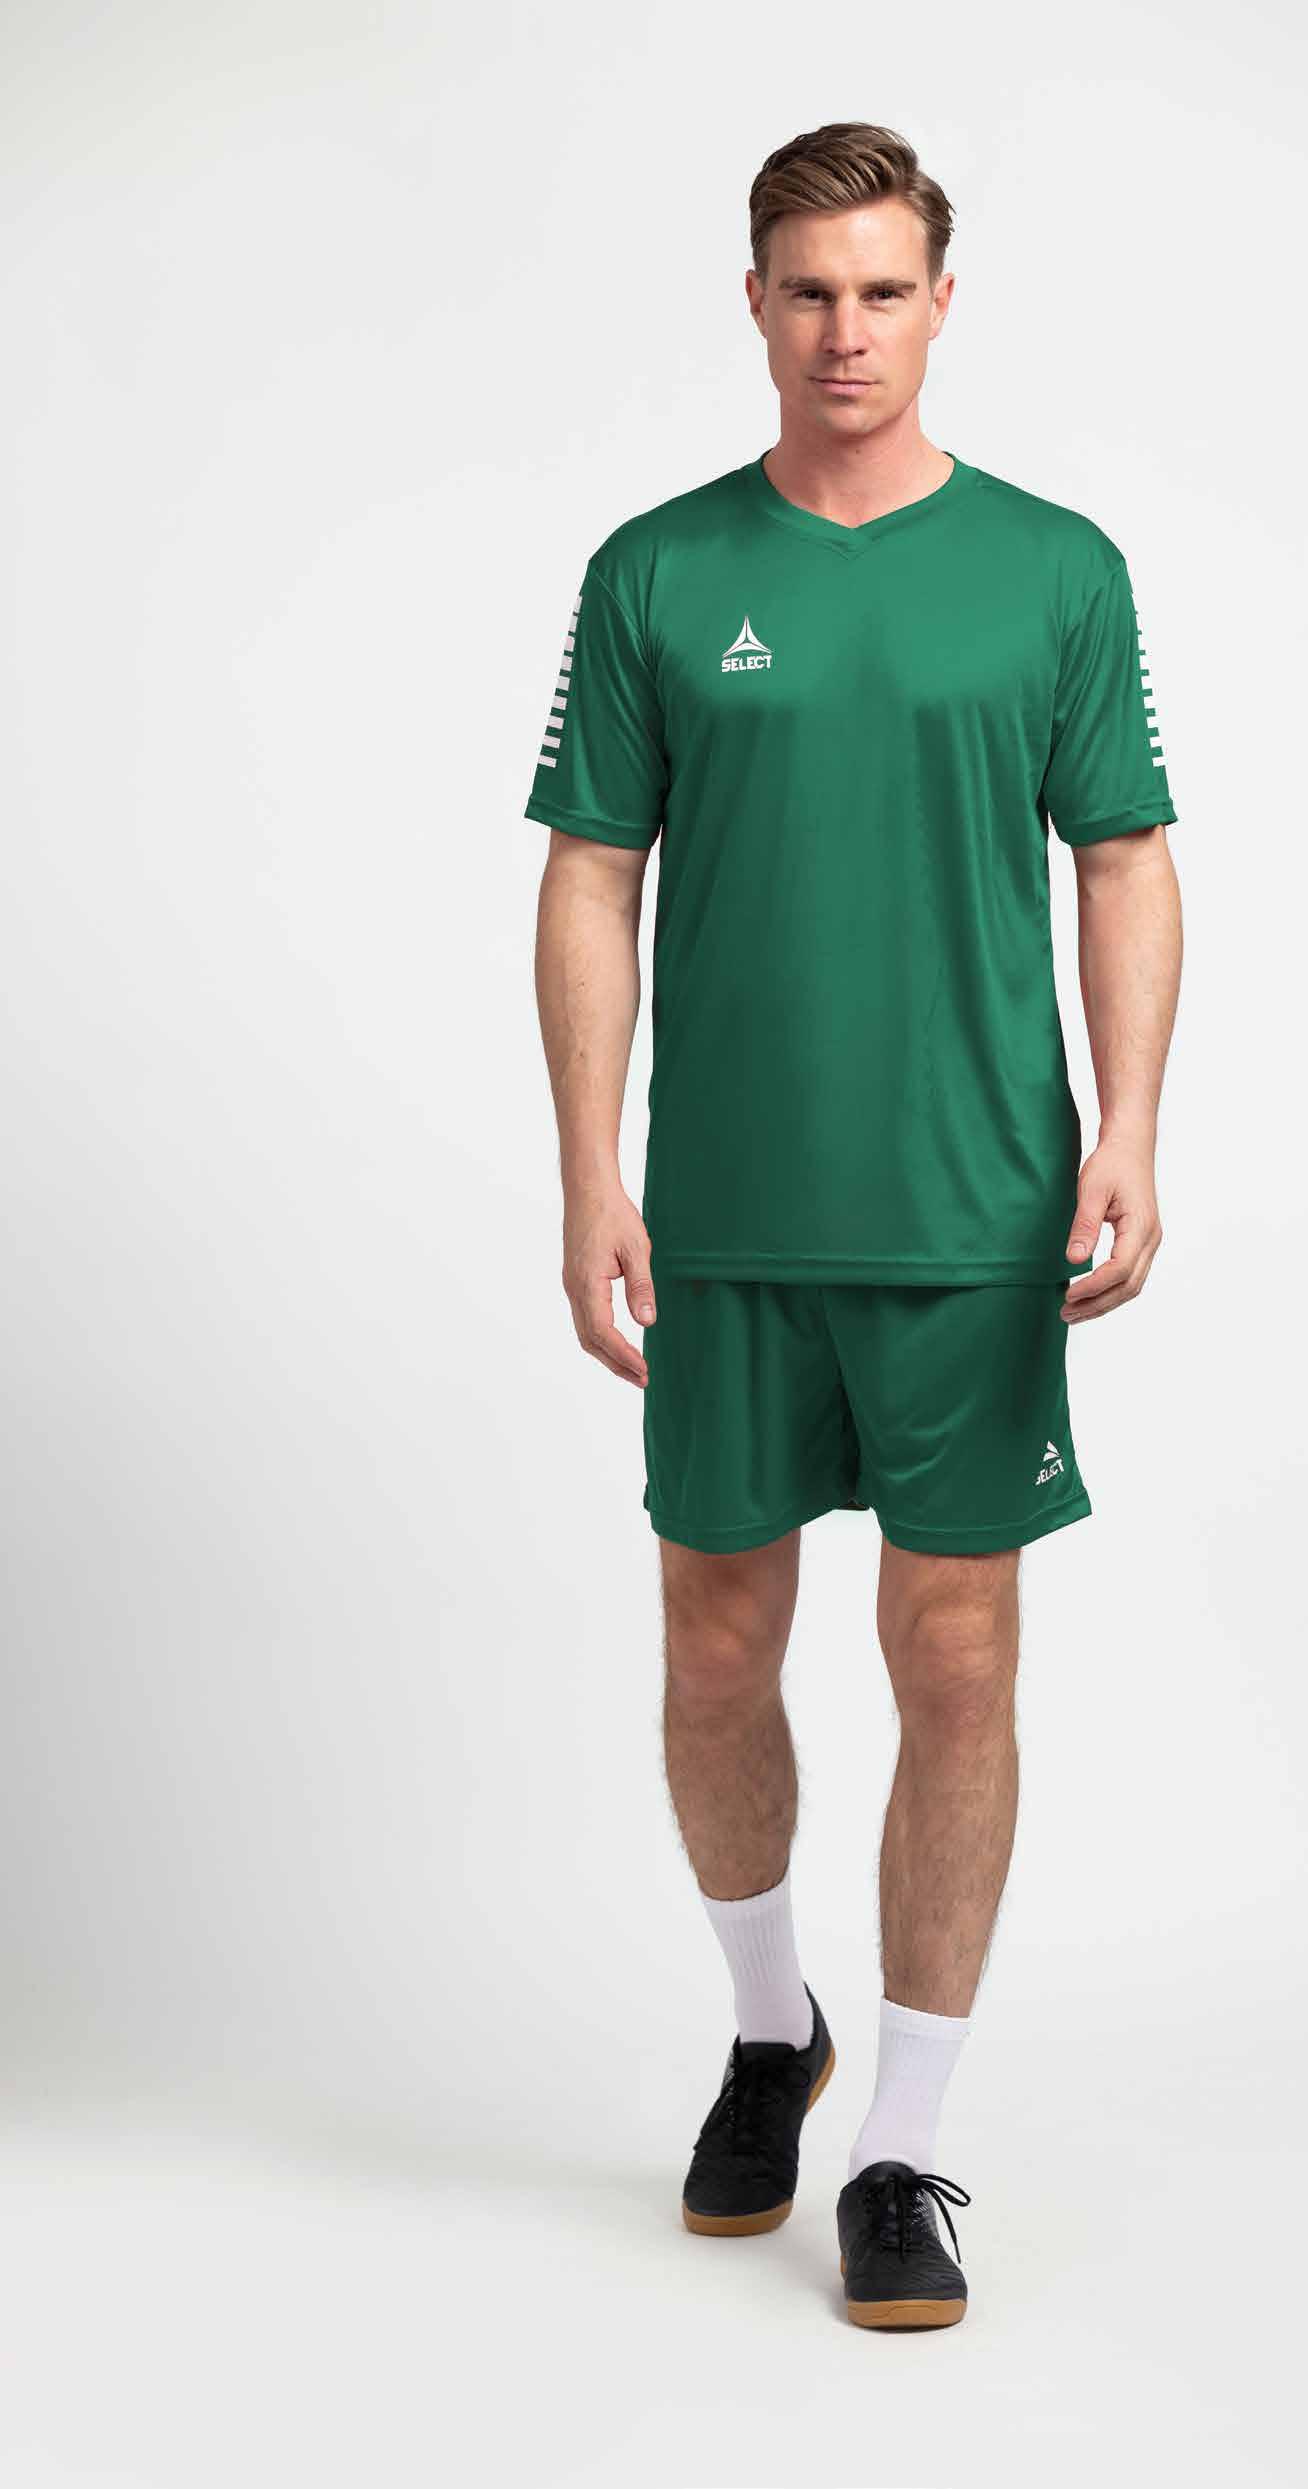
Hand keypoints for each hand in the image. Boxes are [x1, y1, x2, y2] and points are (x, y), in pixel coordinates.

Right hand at [562, 1183, 656, 1385]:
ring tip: (632, 1368)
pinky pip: (585, 1318)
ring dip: (607, 1353)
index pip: (603, 1332)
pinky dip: (601, 1337)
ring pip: (585, 1332)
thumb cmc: (613, 1214)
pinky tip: (617, 1341)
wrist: (588, 1188)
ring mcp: (572, 1286)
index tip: (644, 1370)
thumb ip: (641, 1287)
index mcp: (587, 1283)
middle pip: (590, 1341)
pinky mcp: (576, 1280)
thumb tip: (647, 1322)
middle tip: (642, 1379)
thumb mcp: (637, 1249)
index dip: (623, 1355)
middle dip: (615, 1364)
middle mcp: (574, 1289)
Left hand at [1061, 1134, 1162, 1322]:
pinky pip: (1130, 1275)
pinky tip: (1090, 1296)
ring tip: (1074, 1313)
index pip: (1119, 1270)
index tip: (1068, 1296)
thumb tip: (1075, 1260)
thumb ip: (1085, 1226)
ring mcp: (1149, 1242)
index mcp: (1141, 1227)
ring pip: (1132, 1285)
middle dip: (1097, 1305)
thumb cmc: (1112, 1164)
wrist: (1130, 1146)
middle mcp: (1150, 1239)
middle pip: (1128, 1286)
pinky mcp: (1142, 1242)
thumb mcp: (1092, 1190)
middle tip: (1066, 1314)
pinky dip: (1111, 1291)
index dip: (1093, 1287)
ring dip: (1104, 1302)